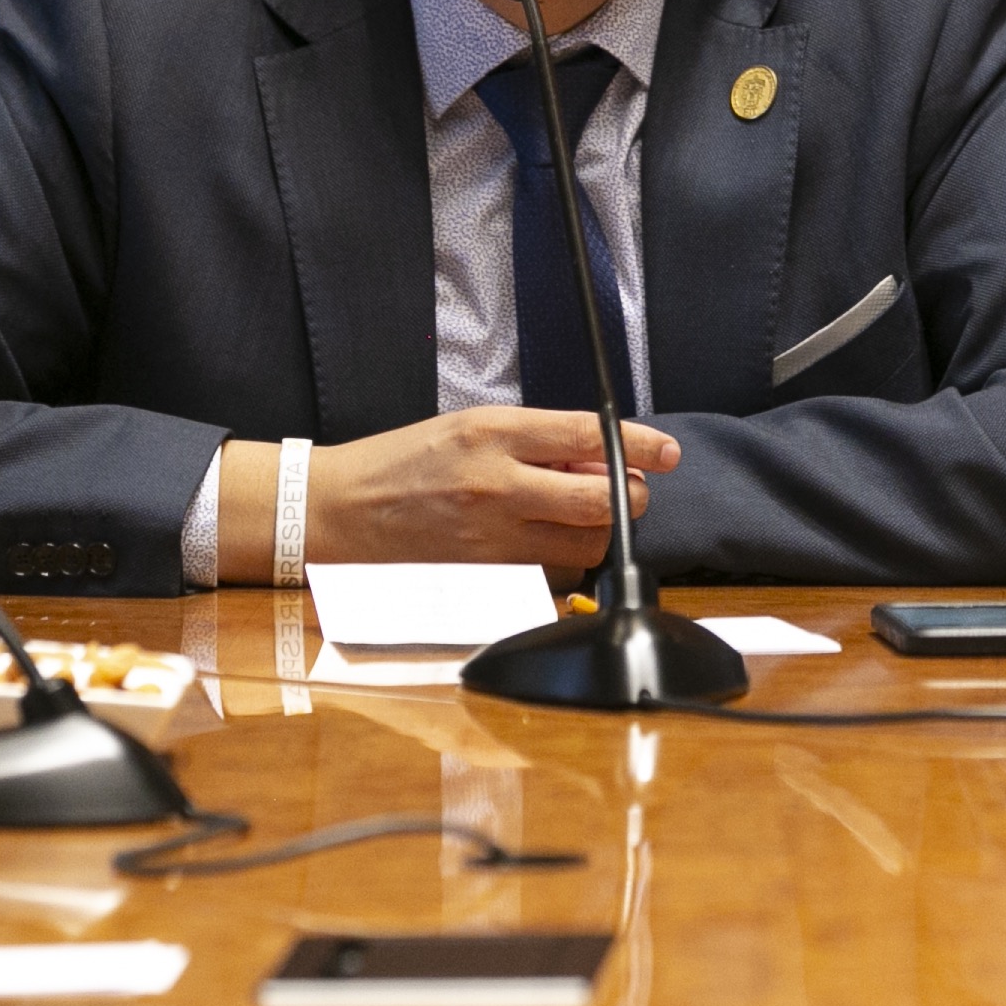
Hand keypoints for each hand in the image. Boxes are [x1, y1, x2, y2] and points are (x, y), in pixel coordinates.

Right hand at [298, 407, 679, 570]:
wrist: (339, 510)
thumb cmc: (403, 462)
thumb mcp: (468, 427)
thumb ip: (536, 440)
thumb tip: (598, 454)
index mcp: (492, 433)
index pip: (589, 435)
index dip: (639, 444)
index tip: (666, 451)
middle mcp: (497, 485)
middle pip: (600, 499)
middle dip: (629, 495)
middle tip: (627, 489)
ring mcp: (491, 539)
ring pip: (585, 546)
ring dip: (598, 531)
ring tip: (576, 514)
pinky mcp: (484, 578)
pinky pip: (551, 577)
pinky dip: (562, 562)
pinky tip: (544, 544)